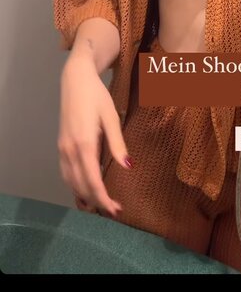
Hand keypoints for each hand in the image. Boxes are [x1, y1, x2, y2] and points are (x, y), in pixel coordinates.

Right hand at [58, 54, 132, 218]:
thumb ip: (118, 144)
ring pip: (70, 182)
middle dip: (96, 201)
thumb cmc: (97, 96)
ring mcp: (63, 148)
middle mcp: (70, 150)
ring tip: (100, 206)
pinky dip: (75, 185)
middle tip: (113, 211)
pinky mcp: (61, 145)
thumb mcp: (111, 117)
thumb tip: (128, 167)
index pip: (92, 180)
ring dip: (84, 196)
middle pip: (80, 185)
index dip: (103, 198)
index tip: (115, 210)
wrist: (76, 80)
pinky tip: (85, 190)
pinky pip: (66, 173)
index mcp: (84, 144)